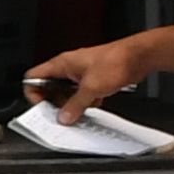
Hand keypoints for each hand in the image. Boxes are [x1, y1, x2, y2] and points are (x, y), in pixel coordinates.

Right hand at [23, 36, 148, 121]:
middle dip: (56, 102)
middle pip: (50, 88)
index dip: (34, 93)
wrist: (139, 56)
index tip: (43, 106)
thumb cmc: (117, 61)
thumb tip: (64, 117)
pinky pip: (82, 93)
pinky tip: (96, 103)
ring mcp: (82, 73)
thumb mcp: (91, 88)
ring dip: (73, 103)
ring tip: (82, 108)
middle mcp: (69, 67)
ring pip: (67, 92)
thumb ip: (75, 105)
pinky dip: (87, 101)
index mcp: (62, 63)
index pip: (34, 78)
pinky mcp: (94, 78)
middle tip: (63, 112)